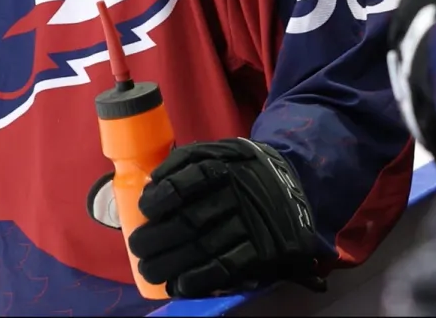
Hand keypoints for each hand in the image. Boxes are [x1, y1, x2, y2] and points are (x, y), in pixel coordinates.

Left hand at [97, 139, 332, 297]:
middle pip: (188, 221)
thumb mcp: (218, 151)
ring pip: (203, 247)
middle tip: (138, 248)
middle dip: (156, 238)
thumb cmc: (243, 168)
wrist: (297, 181)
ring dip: (171, 264)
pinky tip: (180, 284)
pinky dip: (200, 278)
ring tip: (150, 271)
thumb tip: (150, 187)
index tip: (144, 211)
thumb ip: (185, 162)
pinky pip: (227, 267)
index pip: (184, 183)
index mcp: (224, 165)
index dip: (159, 199)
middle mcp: (237, 192)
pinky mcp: (264, 249)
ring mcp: (251, 222)